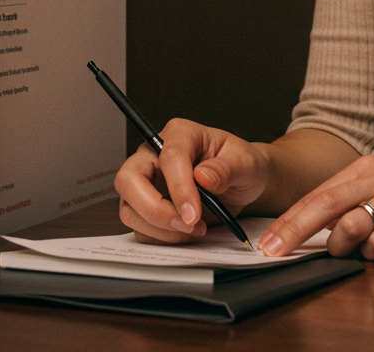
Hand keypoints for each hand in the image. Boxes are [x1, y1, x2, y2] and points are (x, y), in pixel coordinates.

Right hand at [114, 118, 268, 243]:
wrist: (243, 184)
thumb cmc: (241, 166)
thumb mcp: (245, 163)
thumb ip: (226, 168)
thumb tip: (203, 177)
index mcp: (180, 134)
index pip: (167, 157)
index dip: (178, 188)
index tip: (194, 214)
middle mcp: (155, 155)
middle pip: (129, 179)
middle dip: (154, 209)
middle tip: (187, 224)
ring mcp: (148, 181)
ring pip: (129, 208)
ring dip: (160, 229)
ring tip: (195, 229)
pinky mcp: (147, 206)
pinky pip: (140, 228)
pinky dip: (161, 238)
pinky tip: (187, 233)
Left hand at [257, 156, 373, 260]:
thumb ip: (352, 200)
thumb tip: (314, 225)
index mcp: (364, 169)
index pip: (316, 195)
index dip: (289, 220)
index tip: (268, 241)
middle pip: (324, 206)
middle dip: (293, 231)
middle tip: (273, 251)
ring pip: (351, 225)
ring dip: (342, 245)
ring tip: (349, 250)